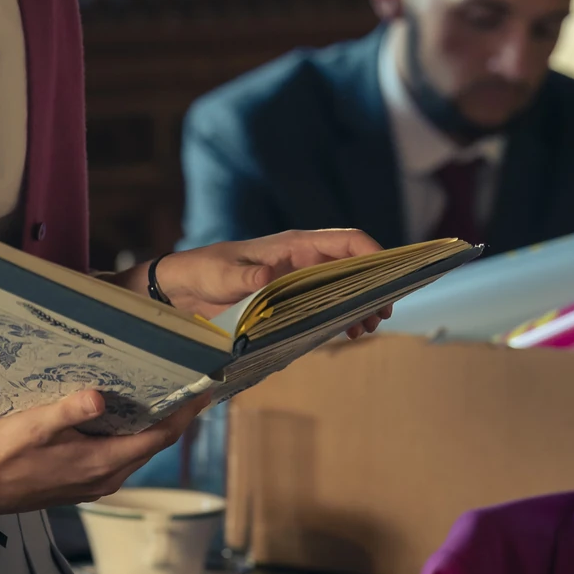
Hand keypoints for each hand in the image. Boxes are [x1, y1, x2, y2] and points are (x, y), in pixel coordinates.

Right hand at [0, 389, 210, 518]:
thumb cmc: (3, 454)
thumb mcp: (34, 425)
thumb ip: (69, 411)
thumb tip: (100, 396)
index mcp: (103, 463)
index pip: (159, 437)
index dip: (186, 413)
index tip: (207, 388)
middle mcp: (107, 476)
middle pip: (153, 443)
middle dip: (173, 414)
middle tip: (188, 380)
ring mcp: (94, 482)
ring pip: (136, 450)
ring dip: (150, 424)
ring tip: (159, 390)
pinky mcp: (81, 481)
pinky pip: (118, 455)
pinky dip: (128, 434)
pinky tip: (118, 414)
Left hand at [143, 229, 391, 339]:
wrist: (183, 288)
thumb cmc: (204, 271)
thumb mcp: (223, 275)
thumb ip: (246, 276)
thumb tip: (268, 277)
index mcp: (294, 245)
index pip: (346, 241)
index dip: (374, 254)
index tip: (390, 277)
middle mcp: (303, 260)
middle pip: (354, 267)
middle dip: (373, 288)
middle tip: (380, 316)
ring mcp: (299, 280)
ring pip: (344, 287)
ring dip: (360, 305)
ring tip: (365, 329)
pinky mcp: (292, 300)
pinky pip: (327, 304)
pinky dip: (342, 316)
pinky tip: (347, 333)